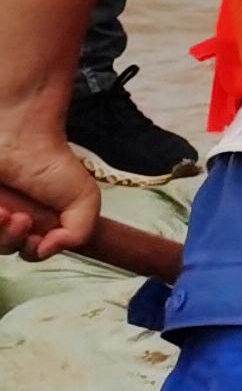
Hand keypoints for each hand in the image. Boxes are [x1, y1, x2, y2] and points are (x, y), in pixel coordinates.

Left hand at [0, 137, 101, 261]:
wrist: (22, 138)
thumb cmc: (52, 164)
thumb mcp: (85, 200)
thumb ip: (78, 233)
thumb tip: (46, 251)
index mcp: (36, 223)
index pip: (28, 252)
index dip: (32, 251)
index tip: (39, 238)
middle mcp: (10, 219)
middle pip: (5, 248)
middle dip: (13, 240)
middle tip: (23, 220)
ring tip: (7, 213)